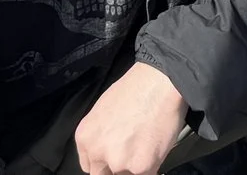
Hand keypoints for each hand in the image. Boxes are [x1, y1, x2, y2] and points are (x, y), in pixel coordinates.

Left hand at [73, 61, 189, 174]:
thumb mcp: (103, 111)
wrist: (160, 80)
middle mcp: (97, 152)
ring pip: (125, 174)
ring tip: (146, 144)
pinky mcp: (141, 167)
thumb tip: (107, 150)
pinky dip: (152, 165)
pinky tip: (155, 145)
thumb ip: (100, 136)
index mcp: (85, 138)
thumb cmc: (136, 88)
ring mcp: (118, 162)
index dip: (105, 162)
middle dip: (117, 167)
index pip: (90, 166)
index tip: (115, 158)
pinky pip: (146, 174)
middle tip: (132, 152)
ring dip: (135, 166)